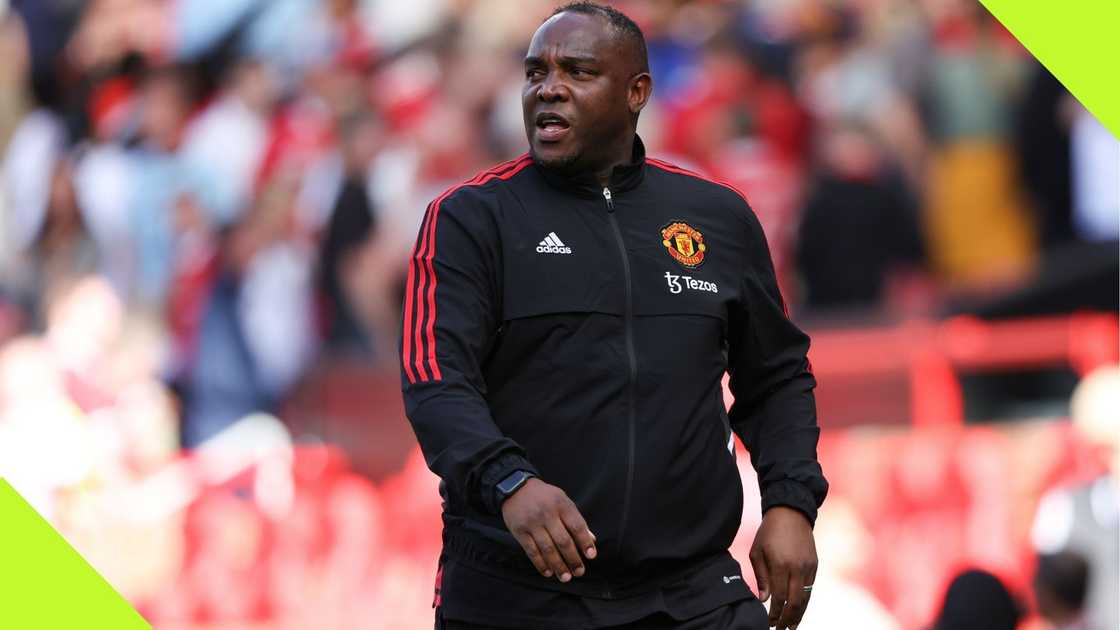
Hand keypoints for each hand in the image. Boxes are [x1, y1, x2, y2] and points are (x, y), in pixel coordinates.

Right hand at [501, 478, 596, 582]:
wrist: (515, 487)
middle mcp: (547, 514)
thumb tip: (591, 539)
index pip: (577, 526)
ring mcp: (532, 523)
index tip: (591, 556)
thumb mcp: (563, 500)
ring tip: (565, 577)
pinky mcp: (520, 531)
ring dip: (558, 565)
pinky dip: (541, 564)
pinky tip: (548, 572)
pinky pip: (532, 551)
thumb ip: (576, 519)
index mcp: (561, 505)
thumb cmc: (544, 496)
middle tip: (579, 572)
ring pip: (548, 549)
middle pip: (563, 541)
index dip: (585, 542)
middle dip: (573, 559)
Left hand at [749, 506, 816, 628]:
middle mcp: (797, 567)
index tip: (769, 622)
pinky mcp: (815, 565)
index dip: (775, 613)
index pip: (779, 597)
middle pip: (795, 602)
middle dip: (787, 619)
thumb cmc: (769, 532)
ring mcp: (809, 567)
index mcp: (780, 564)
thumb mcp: (757, 551)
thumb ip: (761, 577)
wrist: (791, 512)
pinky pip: (811, 588)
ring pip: (806, 598)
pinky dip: (805, 601)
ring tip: (791, 626)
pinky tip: (798, 610)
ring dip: (798, 614)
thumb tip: (764, 599)